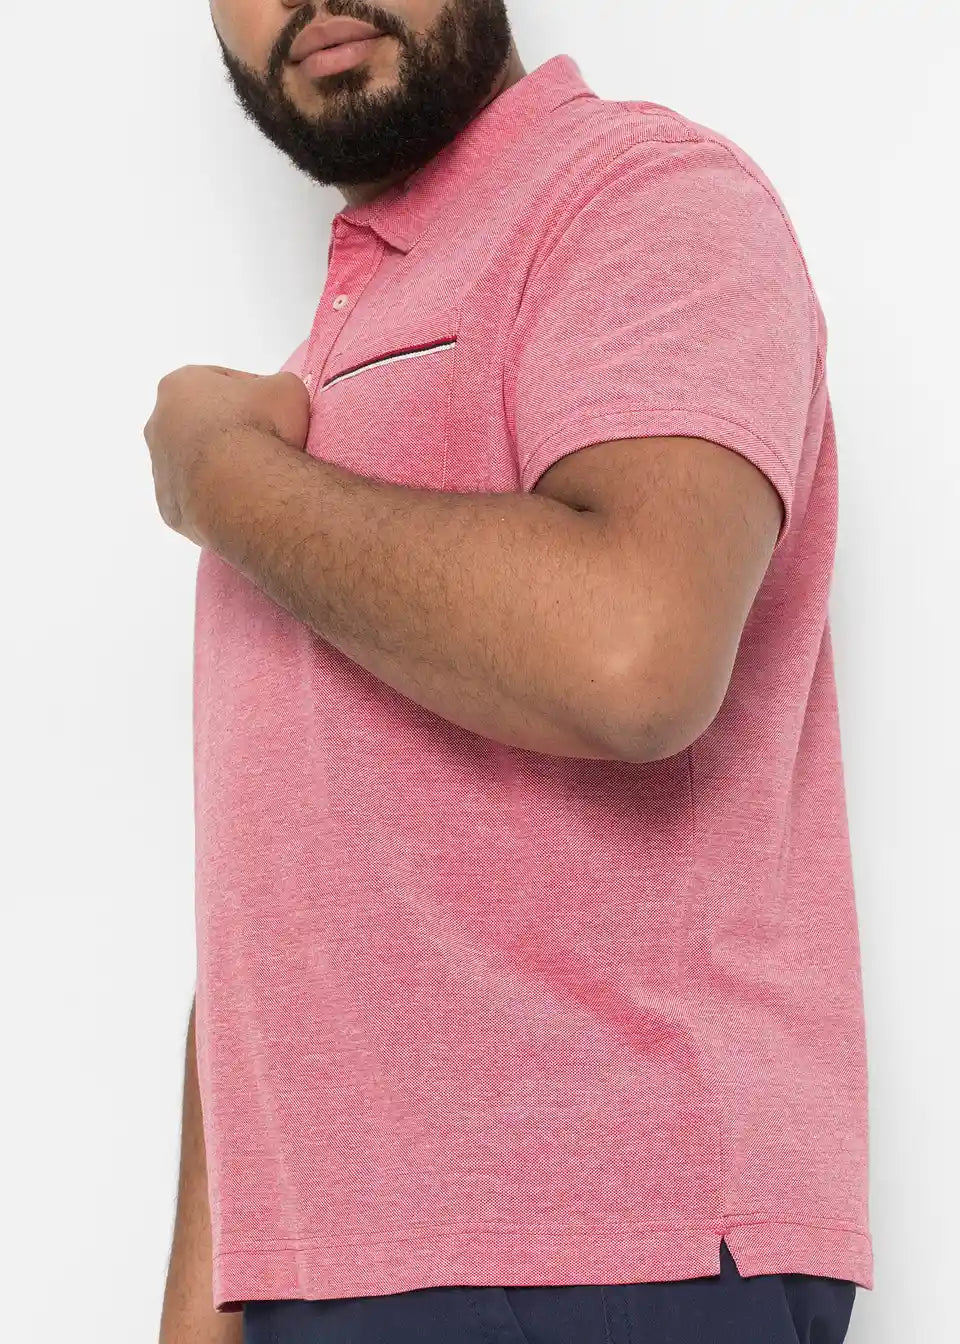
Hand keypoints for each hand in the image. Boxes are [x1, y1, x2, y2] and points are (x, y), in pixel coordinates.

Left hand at [143, 364, 310, 543]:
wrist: (246, 488)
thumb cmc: (260, 427)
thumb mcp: (287, 388)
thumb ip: (274, 387)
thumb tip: (274, 402)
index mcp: (179, 386)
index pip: (217, 383)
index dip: (249, 395)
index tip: (271, 411)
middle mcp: (158, 425)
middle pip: (198, 424)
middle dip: (226, 431)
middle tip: (262, 444)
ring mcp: (160, 469)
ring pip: (192, 464)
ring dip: (218, 467)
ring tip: (254, 477)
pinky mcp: (168, 508)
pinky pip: (194, 500)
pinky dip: (214, 498)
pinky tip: (239, 500)